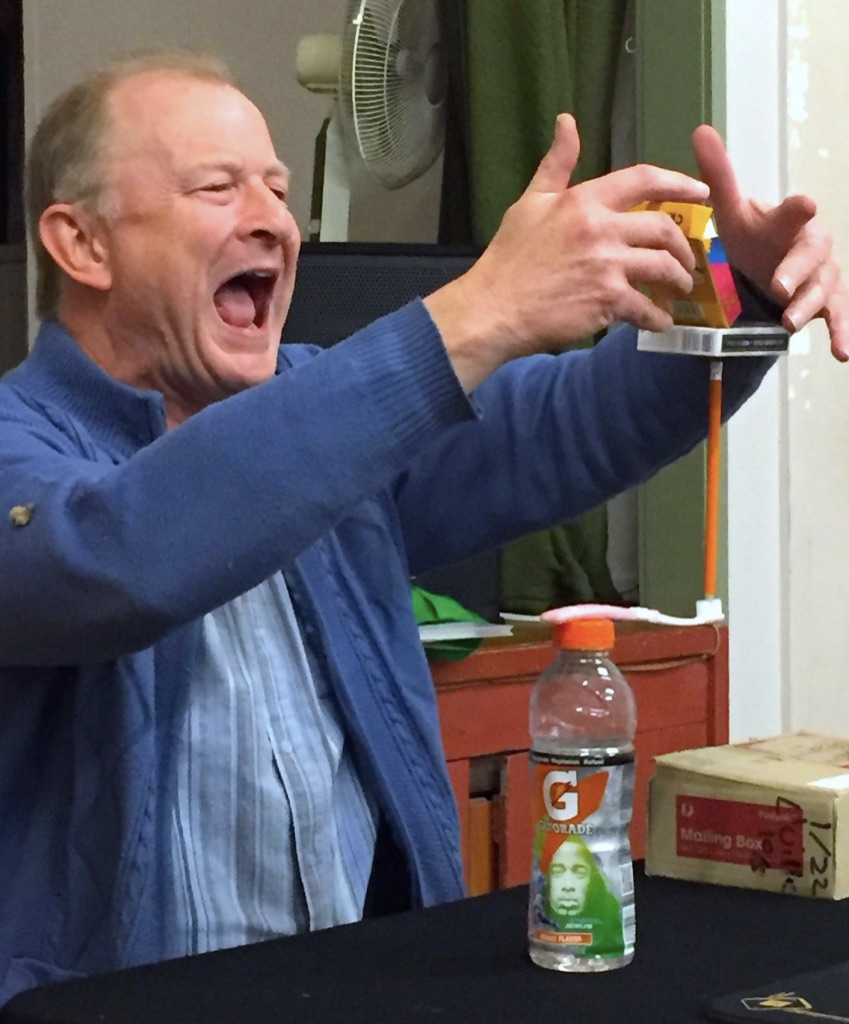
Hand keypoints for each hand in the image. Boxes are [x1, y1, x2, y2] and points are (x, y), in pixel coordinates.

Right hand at [425, 114, 711, 390]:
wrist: (492, 308)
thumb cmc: (508, 259)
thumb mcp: (529, 203)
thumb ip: (556, 166)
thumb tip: (567, 122)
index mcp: (584, 200)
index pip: (643, 179)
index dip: (678, 183)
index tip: (701, 192)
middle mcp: (601, 227)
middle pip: (663, 228)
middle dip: (682, 246)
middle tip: (686, 261)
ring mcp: (606, 264)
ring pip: (663, 267)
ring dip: (677, 281)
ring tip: (677, 291)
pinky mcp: (607, 300)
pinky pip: (646, 308)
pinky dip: (657, 318)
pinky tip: (659, 323)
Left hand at [692, 124, 848, 360]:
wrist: (769, 261)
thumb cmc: (753, 235)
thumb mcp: (732, 210)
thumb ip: (719, 175)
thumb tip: (700, 130)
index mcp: (789, 221)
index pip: (793, 213)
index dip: (797, 209)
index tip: (803, 204)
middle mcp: (812, 245)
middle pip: (812, 255)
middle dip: (799, 269)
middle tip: (782, 285)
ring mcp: (823, 275)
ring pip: (823, 288)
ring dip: (809, 305)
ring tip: (790, 321)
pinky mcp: (828, 301)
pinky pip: (838, 316)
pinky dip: (842, 332)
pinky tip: (842, 353)